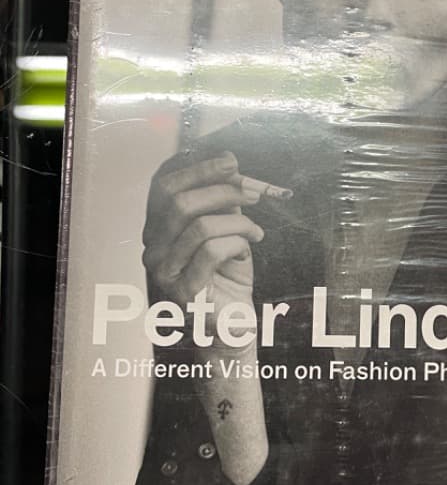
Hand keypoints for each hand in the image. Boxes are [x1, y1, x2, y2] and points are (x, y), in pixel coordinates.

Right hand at [142, 151, 264, 323]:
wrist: (233, 323)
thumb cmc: (229, 274)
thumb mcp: (225, 228)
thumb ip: (221, 201)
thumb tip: (229, 165)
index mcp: (158, 227)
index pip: (163, 186)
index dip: (196, 168)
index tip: (230, 161)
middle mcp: (153, 248)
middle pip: (177, 201)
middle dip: (221, 189)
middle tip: (255, 193)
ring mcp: (163, 272)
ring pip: (199, 226)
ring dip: (239, 222)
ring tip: (256, 231)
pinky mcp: (183, 293)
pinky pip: (211, 252)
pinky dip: (238, 244)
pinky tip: (248, 250)